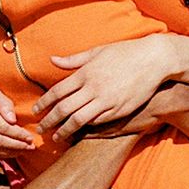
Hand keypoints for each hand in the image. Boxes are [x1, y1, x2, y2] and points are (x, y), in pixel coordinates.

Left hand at [35, 36, 176, 142]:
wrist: (154, 60)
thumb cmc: (125, 53)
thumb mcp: (97, 52)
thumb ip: (74, 60)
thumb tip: (52, 60)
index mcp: (85, 73)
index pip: (57, 91)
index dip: (43, 103)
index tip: (35, 111)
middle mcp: (93, 88)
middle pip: (64, 108)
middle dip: (49, 121)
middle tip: (40, 129)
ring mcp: (106, 101)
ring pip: (79, 120)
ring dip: (65, 130)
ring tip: (56, 137)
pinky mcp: (118, 110)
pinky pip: (97, 122)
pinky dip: (85, 128)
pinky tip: (78, 132)